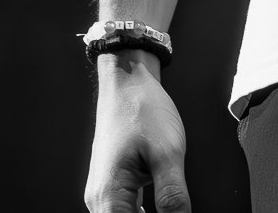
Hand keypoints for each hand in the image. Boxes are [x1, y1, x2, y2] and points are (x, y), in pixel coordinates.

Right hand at [85, 52, 189, 212]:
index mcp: (109, 196)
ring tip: (172, 210)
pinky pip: (124, 211)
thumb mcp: (168, 152)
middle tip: (177, 210)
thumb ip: (173, 195)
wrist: (128, 79)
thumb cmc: (143, 108)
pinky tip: (158, 212)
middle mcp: (100, 200)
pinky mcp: (112, 185)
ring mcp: (104, 193)